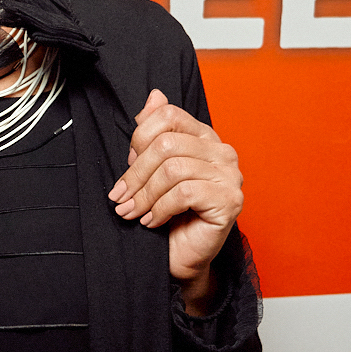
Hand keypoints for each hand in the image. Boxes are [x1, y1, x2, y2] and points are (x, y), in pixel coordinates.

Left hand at [108, 89, 242, 309]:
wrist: (181, 257)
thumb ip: (153, 134)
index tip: (127, 166)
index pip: (168, 114)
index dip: (140, 138)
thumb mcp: (153, 170)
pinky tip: (153, 221)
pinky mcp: (230, 201)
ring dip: (145, 195)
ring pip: (173, 169)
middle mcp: (222, 152)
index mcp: (204, 137)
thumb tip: (154, 95)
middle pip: (167, 143)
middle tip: (120, 197)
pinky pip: (184, 193)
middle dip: (135, 173)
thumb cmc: (168, 214)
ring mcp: (230, 176)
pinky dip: (161, 209)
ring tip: (133, 212)